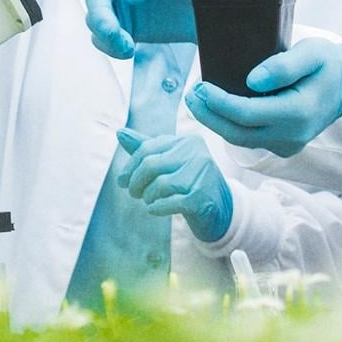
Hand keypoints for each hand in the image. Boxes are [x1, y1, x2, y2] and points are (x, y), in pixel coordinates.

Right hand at [32, 0, 225, 57]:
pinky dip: (111, 48)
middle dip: (101, 21)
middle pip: (94, 1)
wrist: (217, 12)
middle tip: (120, 39)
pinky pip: (104, 40)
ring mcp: (119, 7)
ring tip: (129, 48)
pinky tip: (128, 50)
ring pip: (95, 23)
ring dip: (108, 38)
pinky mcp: (125, 29)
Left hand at [116, 127, 233, 243]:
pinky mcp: (202, 198)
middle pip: (151, 165)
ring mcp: (202, 175)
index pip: (147, 148)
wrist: (221, 210)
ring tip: (149, 200)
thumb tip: (120, 132)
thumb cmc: (189, 182)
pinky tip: (155, 209)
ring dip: (148, 196)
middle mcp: (198, 153)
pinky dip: (157, 207)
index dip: (130, 167)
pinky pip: (170, 202)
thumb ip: (145, 148)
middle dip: (136, 182)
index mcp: (187, 140)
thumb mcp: (168, 162)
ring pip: (160, 184)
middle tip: (133, 193)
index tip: (122, 181)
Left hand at [184, 38, 341, 155]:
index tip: (199, 86)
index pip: (246, 114)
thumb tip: (251, 80)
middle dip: (208, 115)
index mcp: (298, 114)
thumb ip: (282, 66)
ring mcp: (288, 144)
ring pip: (240, 139)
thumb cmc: (328, 64)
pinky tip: (216, 108)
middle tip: (190, 94)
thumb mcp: (311, 52)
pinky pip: (249, 139)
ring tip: (196, 100)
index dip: (218, 102)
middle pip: (237, 132)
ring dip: (215, 121)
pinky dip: (230, 125)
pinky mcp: (283, 145)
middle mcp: (292, 135)